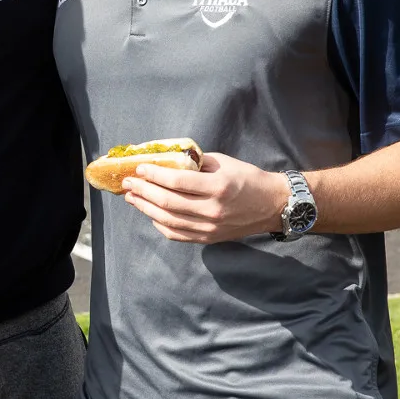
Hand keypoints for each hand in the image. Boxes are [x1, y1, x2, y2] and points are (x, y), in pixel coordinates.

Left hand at [121, 153, 289, 243]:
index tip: (139, 168)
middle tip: (127, 182)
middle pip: (167, 202)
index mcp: (217, 187)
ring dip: (145, 208)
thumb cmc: (247, 178)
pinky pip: (176, 234)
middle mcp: (212, 210)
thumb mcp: (222, 162)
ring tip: (132, 197)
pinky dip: (159, 224)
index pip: (176, 181)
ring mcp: (209, 228)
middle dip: (142, 191)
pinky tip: (149, 213)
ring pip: (167, 220)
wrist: (272, 205)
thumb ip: (194, 162)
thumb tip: (165, 159)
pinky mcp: (208, 239)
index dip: (153, 174)